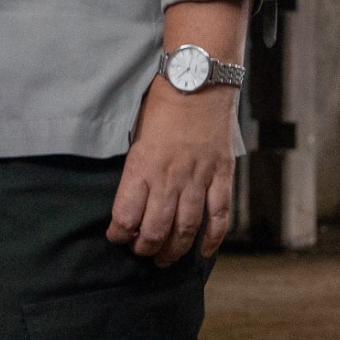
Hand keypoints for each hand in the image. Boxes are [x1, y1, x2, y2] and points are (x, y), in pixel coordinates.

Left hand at [107, 76, 236, 265]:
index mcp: (142, 166)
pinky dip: (212, 239)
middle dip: (145, 249)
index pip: (125, 217)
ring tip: (166, 259)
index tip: (118, 237)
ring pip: (185, 230)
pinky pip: (219, 217)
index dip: (119, 235)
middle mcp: (168, 178)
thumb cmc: (162, 105)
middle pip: (155, 231)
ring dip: (174, 251)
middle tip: (143, 252)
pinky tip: (203, 251)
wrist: (198, 80)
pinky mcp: (221, 175)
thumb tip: (134, 200)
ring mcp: (198, 178)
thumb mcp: (137, 136)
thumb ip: (137, 170)